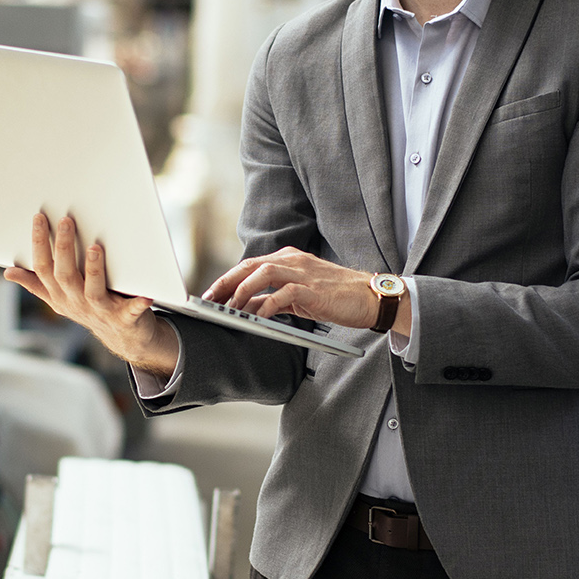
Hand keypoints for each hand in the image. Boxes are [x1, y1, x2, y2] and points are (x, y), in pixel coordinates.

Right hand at [4, 213, 178, 376]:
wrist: (124, 337)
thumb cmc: (91, 308)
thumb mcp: (59, 298)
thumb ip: (36, 284)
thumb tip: (8, 272)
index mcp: (59, 295)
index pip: (43, 268)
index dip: (39, 244)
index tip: (39, 218)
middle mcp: (77, 303)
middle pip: (65, 275)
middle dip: (64, 248)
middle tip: (65, 221)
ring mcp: (101, 312)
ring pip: (93, 291)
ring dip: (94, 270)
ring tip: (96, 248)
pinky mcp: (126, 319)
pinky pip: (130, 311)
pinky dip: (137, 304)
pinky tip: (146, 295)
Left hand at [203, 247, 405, 333]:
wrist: (370, 298)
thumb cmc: (335, 297)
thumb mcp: (298, 297)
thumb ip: (273, 298)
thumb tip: (246, 308)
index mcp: (288, 260)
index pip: (249, 265)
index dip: (226, 279)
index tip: (208, 295)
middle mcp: (293, 261)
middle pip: (250, 265)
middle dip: (225, 282)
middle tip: (208, 301)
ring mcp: (304, 273)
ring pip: (263, 272)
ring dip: (242, 290)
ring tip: (229, 309)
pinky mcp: (314, 289)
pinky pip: (284, 293)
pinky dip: (267, 305)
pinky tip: (257, 318)